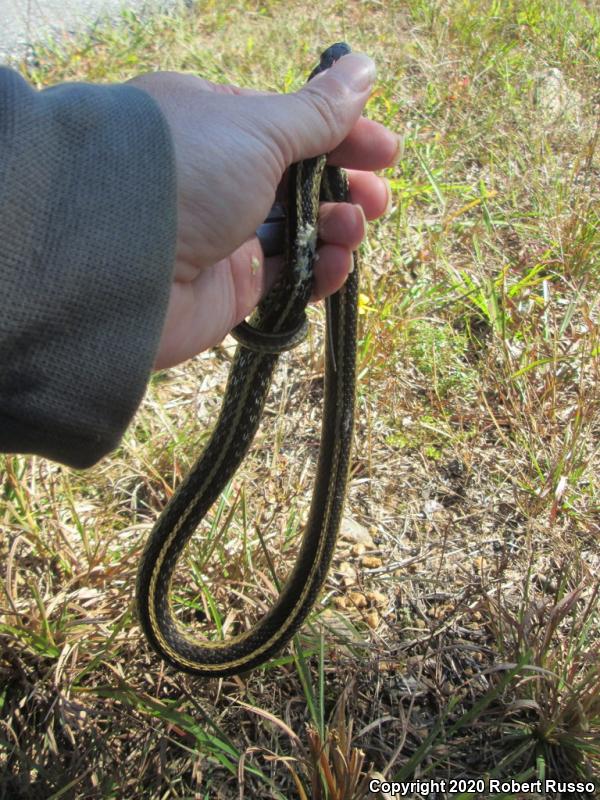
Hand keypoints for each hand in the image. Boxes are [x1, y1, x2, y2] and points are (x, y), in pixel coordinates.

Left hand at [129, 53, 398, 369]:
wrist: (122, 262)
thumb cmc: (189, 172)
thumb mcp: (259, 128)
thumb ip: (317, 111)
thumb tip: (365, 69)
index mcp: (216, 124)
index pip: (291, 126)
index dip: (343, 137)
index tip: (387, 151)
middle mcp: (218, 178)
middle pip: (300, 181)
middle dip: (346, 188)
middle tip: (378, 200)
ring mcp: (224, 235)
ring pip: (299, 232)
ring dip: (336, 229)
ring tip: (351, 229)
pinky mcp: (231, 288)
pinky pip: (288, 278)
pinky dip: (317, 272)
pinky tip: (335, 264)